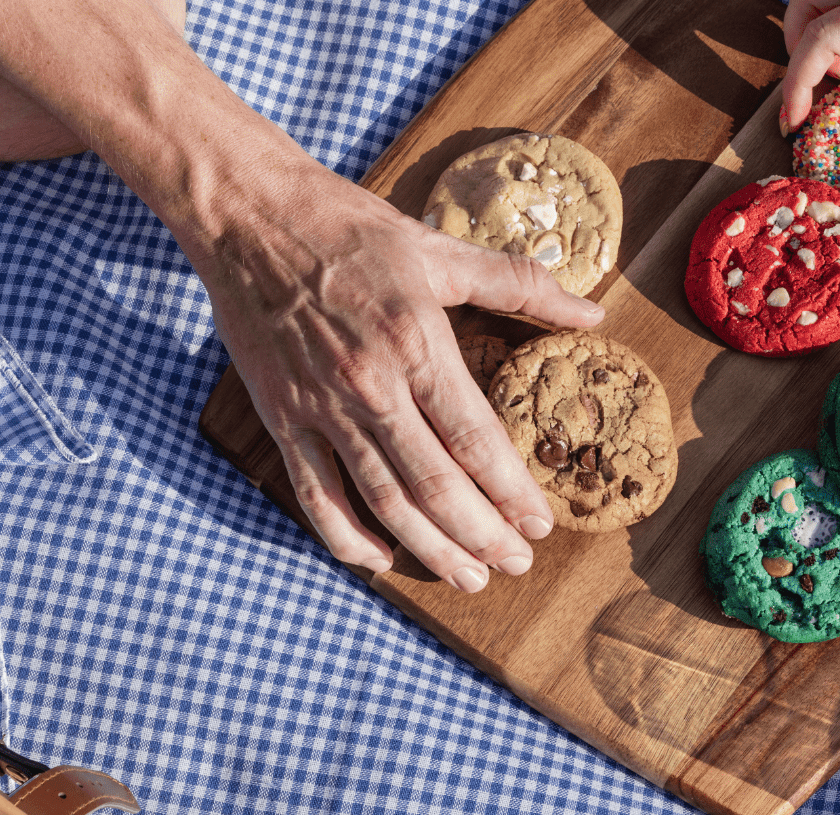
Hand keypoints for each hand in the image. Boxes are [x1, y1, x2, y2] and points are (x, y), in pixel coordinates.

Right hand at [0, 0, 605, 589]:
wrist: (247, 213)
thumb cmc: (349, 227)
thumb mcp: (441, 249)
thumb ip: (520, 286)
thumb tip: (592, 313)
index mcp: (418, 343)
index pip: (475, 440)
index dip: (511, 492)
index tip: (540, 524)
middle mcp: (371, 385)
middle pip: (435, 486)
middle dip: (482, 536)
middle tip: (515, 565)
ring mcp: (320, 407)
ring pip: (382, 502)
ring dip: (429, 550)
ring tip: (467, 577)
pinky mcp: (280, 417)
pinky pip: (316, 496)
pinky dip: (347, 537)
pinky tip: (382, 558)